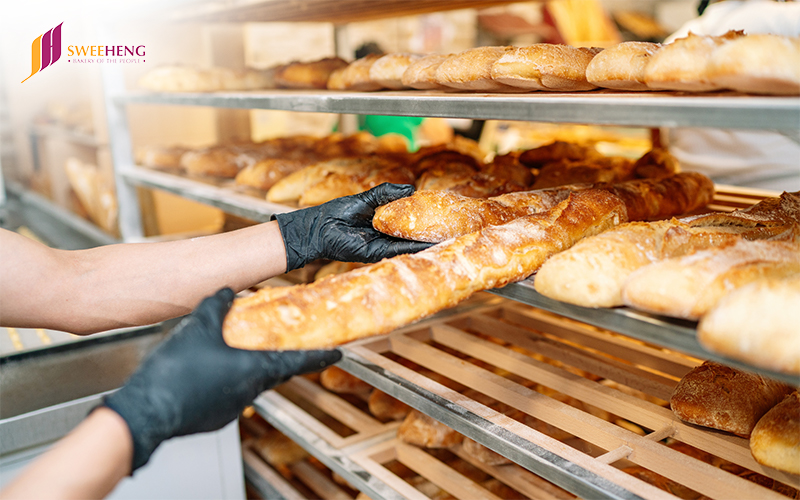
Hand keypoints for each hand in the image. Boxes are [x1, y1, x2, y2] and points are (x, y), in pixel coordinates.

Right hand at [103, 288, 340, 471]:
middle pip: (276, 372)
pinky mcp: (214, 417)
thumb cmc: (175, 373)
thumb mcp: (198, 328)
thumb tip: (227, 291)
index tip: (337, 354)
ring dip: (251, 368)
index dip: (319, 356)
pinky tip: (212, 370)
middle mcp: (249, 391)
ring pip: (251, 384)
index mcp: (254, 370)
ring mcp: (232, 408)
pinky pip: (231, 396)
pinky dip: (230, 381)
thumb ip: (217, 306)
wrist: (145, 412)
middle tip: (287, 344)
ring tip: (240, 351)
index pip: (298, 362)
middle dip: (283, 358)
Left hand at [273, 183, 432, 271]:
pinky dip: (410, 248)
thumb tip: (410, 189)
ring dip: (425, 243)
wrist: (318, 227)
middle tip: (454, 230)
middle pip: (412, 236)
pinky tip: (426, 245)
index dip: (425, 220)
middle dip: (430, 234)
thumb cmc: (338, 212)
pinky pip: (395, 250)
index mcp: (384, 224)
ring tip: (447, 238)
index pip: (409, 223)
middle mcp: (385, 237)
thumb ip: (387, 193)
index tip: (444, 216)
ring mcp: (380, 246)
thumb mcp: (368, 198)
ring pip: (407, 246)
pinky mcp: (373, 253)